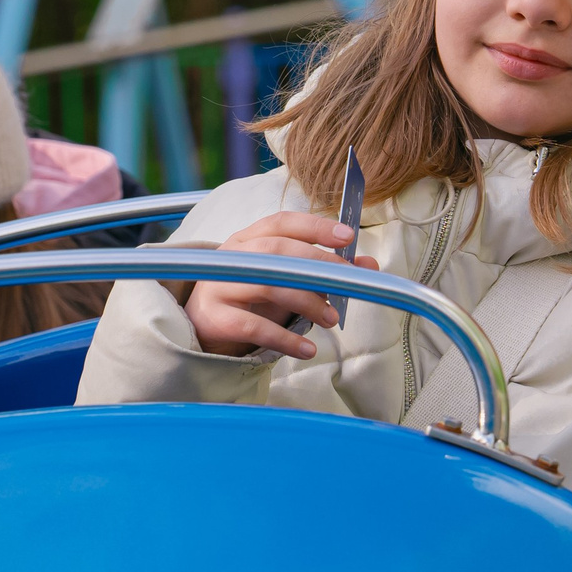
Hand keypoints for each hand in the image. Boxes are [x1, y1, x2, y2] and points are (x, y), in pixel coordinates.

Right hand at [183, 212, 379, 358]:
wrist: (204, 324)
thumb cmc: (250, 295)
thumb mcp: (284, 277)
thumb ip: (324, 269)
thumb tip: (368, 266)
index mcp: (248, 238)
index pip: (282, 223)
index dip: (315, 226)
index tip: (347, 236)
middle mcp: (231, 256)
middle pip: (277, 251)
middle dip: (319, 265)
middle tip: (348, 283)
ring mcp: (220, 285)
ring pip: (267, 285)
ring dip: (307, 301)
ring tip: (332, 319)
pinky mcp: (216, 317)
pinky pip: (255, 327)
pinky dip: (285, 339)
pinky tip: (308, 349)